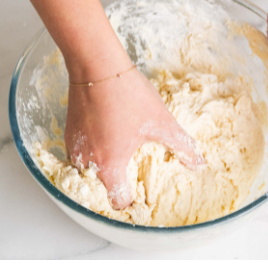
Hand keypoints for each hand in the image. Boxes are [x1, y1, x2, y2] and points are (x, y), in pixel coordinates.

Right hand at [64, 68, 204, 209]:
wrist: (96, 66)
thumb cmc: (128, 95)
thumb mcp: (161, 122)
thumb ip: (181, 146)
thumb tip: (198, 164)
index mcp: (110, 166)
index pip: (117, 201)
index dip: (131, 201)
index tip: (139, 192)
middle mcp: (88, 162)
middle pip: (102, 187)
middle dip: (117, 182)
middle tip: (132, 168)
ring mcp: (74, 148)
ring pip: (89, 171)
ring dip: (102, 167)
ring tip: (117, 151)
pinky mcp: (68, 134)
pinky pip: (80, 154)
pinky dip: (92, 151)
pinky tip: (105, 135)